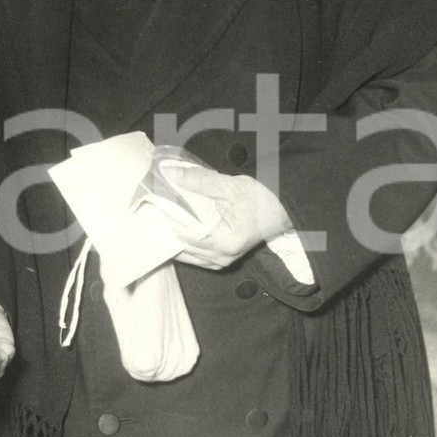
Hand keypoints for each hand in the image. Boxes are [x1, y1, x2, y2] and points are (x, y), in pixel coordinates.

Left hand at [161, 166, 291, 270]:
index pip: (182, 233)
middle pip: (179, 247)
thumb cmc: (263, 200)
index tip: (154, 200)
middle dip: (164, 228)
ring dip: (172, 236)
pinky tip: (176, 226)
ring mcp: (220, 262)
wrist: (284, 211)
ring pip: (184, 254)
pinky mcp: (221, 259)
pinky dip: (182, 241)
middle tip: (153, 207)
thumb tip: (170, 173)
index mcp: (223, 243)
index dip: (165, 216)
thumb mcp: (231, 186)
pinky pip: (193, 255)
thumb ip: (199, 181)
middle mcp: (220, 258)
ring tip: (161, 216)